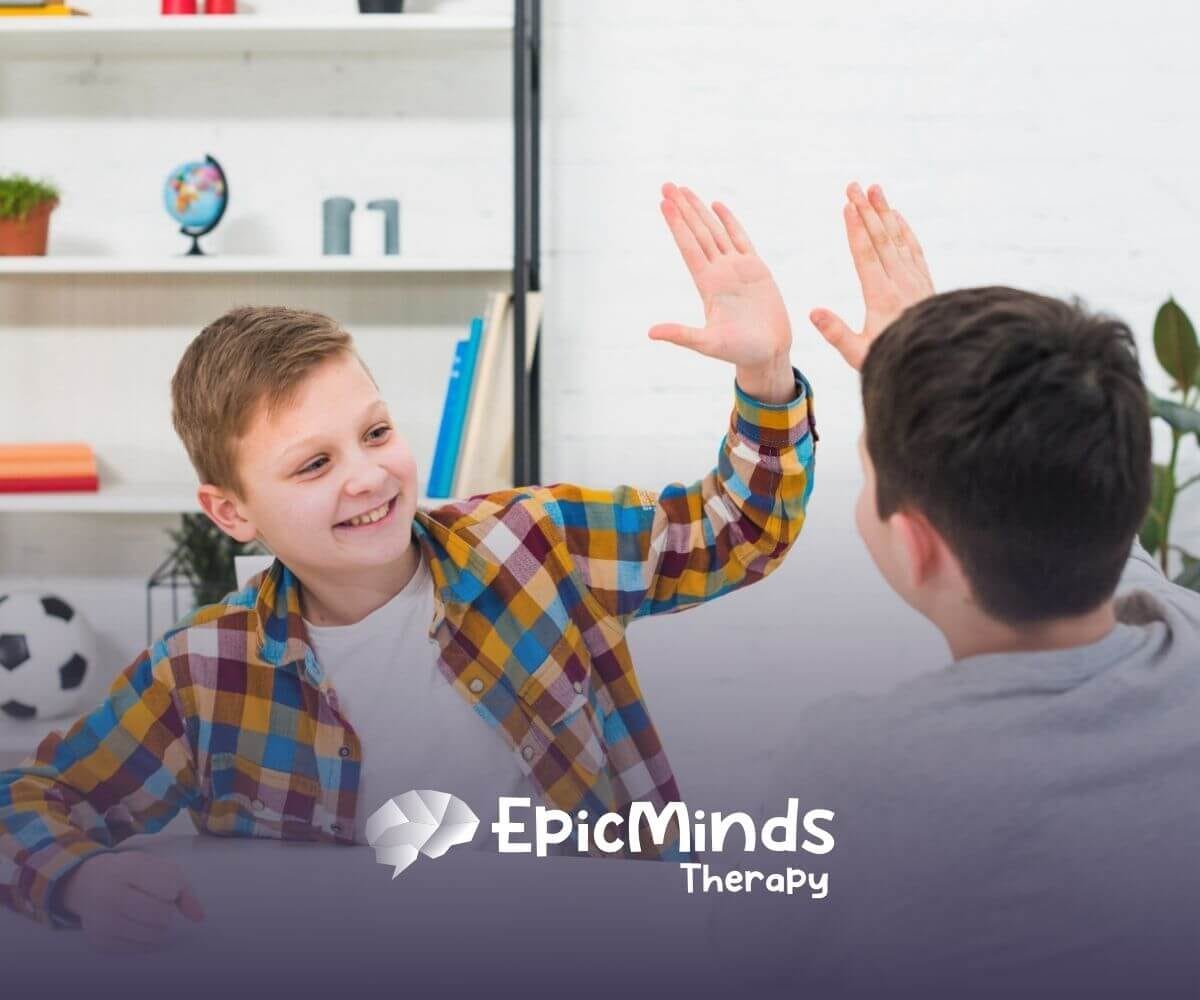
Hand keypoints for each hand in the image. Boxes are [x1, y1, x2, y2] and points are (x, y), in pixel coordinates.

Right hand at [57, 850, 204, 952]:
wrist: (89, 882)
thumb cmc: (132, 874)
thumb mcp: (158, 868)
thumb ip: (184, 889)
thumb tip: (199, 917)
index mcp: (126, 870)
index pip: (168, 888)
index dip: (173, 891)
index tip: (166, 888)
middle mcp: (108, 895)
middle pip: (160, 915)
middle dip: (167, 912)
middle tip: (159, 905)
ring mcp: (101, 921)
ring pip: (152, 936)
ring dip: (160, 928)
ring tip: (150, 916)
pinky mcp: (99, 942)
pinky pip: (139, 949)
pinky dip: (147, 940)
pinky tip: (139, 926)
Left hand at [650, 182, 795, 403]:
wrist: (768, 353)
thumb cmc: (739, 352)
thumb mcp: (708, 344)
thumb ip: (682, 335)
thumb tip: (651, 332)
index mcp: (708, 285)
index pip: (688, 247)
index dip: (676, 224)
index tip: (663, 203)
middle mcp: (719, 272)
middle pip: (697, 233)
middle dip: (682, 209)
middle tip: (666, 184)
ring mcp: (736, 268)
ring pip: (715, 231)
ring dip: (699, 210)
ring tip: (684, 190)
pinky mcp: (755, 269)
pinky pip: (740, 238)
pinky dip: (729, 222)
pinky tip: (717, 206)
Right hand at [810, 182, 934, 370]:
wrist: (936, 360)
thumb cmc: (891, 359)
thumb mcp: (859, 354)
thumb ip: (836, 333)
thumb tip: (813, 312)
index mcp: (881, 297)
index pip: (866, 256)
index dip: (855, 229)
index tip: (847, 206)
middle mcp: (901, 283)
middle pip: (881, 239)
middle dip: (866, 210)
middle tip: (853, 186)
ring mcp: (915, 280)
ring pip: (898, 239)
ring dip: (885, 212)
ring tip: (874, 189)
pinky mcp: (924, 282)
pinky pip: (913, 248)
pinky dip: (904, 229)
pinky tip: (896, 215)